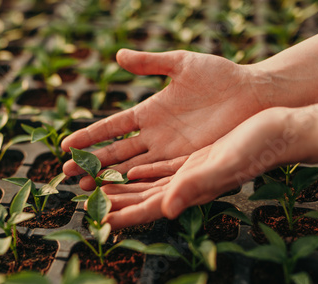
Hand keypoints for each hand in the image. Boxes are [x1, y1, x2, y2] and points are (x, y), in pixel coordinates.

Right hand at [62, 48, 267, 189]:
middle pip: (115, 152)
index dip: (88, 136)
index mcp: (148, 111)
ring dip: (108, 178)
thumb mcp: (182, 64)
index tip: (65, 145)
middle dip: (90, 163)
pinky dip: (136, 184)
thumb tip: (118, 56)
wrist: (252, 93)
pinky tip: (118, 193)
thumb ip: (150, 62)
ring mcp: (169, 151)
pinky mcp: (186, 161)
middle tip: (65, 175)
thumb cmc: (220, 75)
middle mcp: (154, 135)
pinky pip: (156, 175)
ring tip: (84, 189)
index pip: (111, 127)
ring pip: (131, 168)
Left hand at [101, 107, 309, 228]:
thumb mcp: (223, 165)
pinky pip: (161, 167)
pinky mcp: (194, 157)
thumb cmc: (256, 149)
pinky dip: (143, 170)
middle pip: (142, 199)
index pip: (149, 209)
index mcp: (190, 191)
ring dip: (123, 186)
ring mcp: (189, 172)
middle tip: (85, 205)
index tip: (99, 222)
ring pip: (148, 184)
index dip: (124, 216)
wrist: (277, 130)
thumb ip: (194, 186)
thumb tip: (167, 210)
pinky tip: (129, 171)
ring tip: (97, 188)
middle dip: (114, 203)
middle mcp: (186, 186)